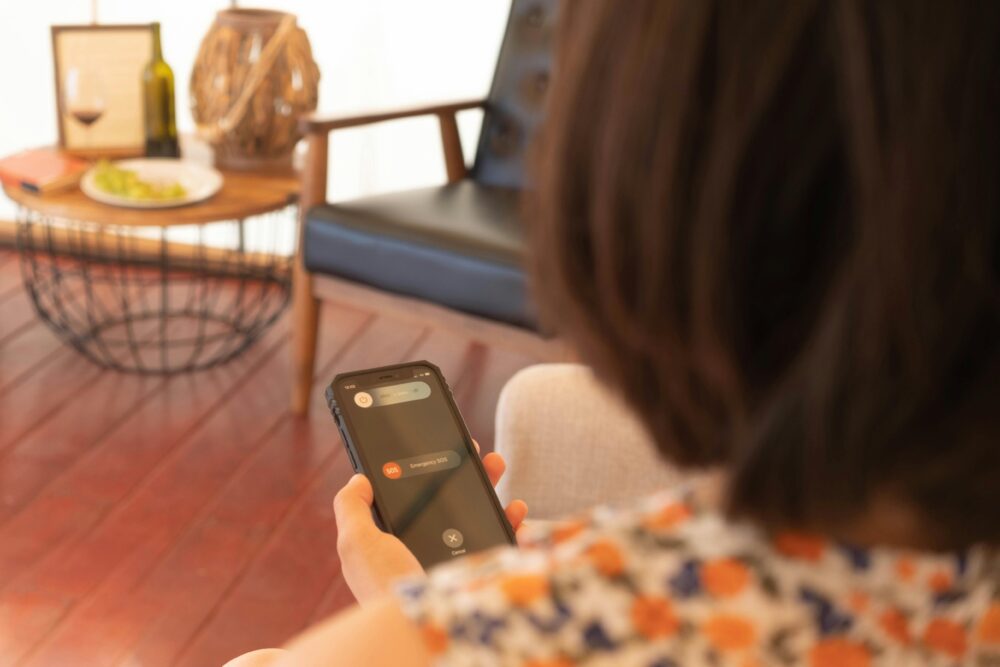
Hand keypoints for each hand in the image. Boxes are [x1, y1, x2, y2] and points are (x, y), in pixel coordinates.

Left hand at [333, 445, 527, 604]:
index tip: (435, 446)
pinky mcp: (482, 573)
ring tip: (494, 465)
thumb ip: (351, 508)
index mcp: (396, 544)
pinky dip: (511, 520)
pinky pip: (502, 540)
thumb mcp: (356, 544)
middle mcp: (426, 551)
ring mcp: (457, 563)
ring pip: (477, 513)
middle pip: (448, 501)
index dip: (422, 471)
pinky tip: (515, 508)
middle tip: (474, 450)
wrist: (426, 631)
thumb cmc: (388, 588)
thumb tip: (358, 478)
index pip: (410, 500)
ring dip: (489, 485)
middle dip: (463, 471)